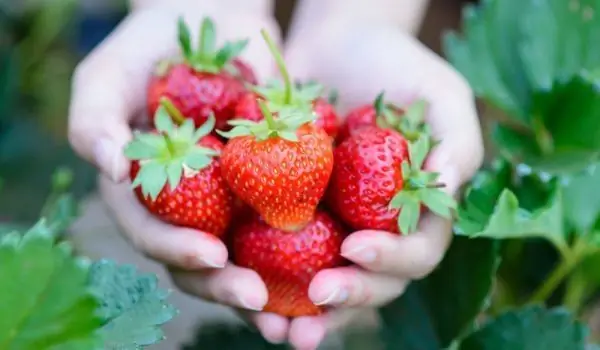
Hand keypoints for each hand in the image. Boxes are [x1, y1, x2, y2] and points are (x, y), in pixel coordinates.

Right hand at [68, 0, 282, 332]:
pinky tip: (334, 267)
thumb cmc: (154, 42)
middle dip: (227, 286)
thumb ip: (94, 119)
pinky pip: (288, 222)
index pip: (153, 233)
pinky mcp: (270, 185)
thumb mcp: (111, 73)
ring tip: (299, 314)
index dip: (177, 251)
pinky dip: (307, 250)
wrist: (216, 19)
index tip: (214, 257)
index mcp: (143, 192)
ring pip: (246, 255)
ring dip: (271, 289)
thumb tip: (110, 171)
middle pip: (200, 260)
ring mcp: (229, 200)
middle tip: (260, 299)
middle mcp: (186, 206)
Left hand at [265, 22, 483, 348]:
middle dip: (346, 297)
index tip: (355, 247)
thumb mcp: (440, 94)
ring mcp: (331, 225)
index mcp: (415, 214)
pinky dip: (259, 274)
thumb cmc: (397, 64)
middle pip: (370, 282)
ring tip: (278, 328)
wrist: (337, 42)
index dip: (391, 261)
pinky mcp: (288, 212)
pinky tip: (238, 284)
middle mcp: (373, 229)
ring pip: (320, 282)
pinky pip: (274, 252)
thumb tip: (447, 191)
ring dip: (301, 311)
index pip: (415, 254)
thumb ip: (456, 144)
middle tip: (316, 299)